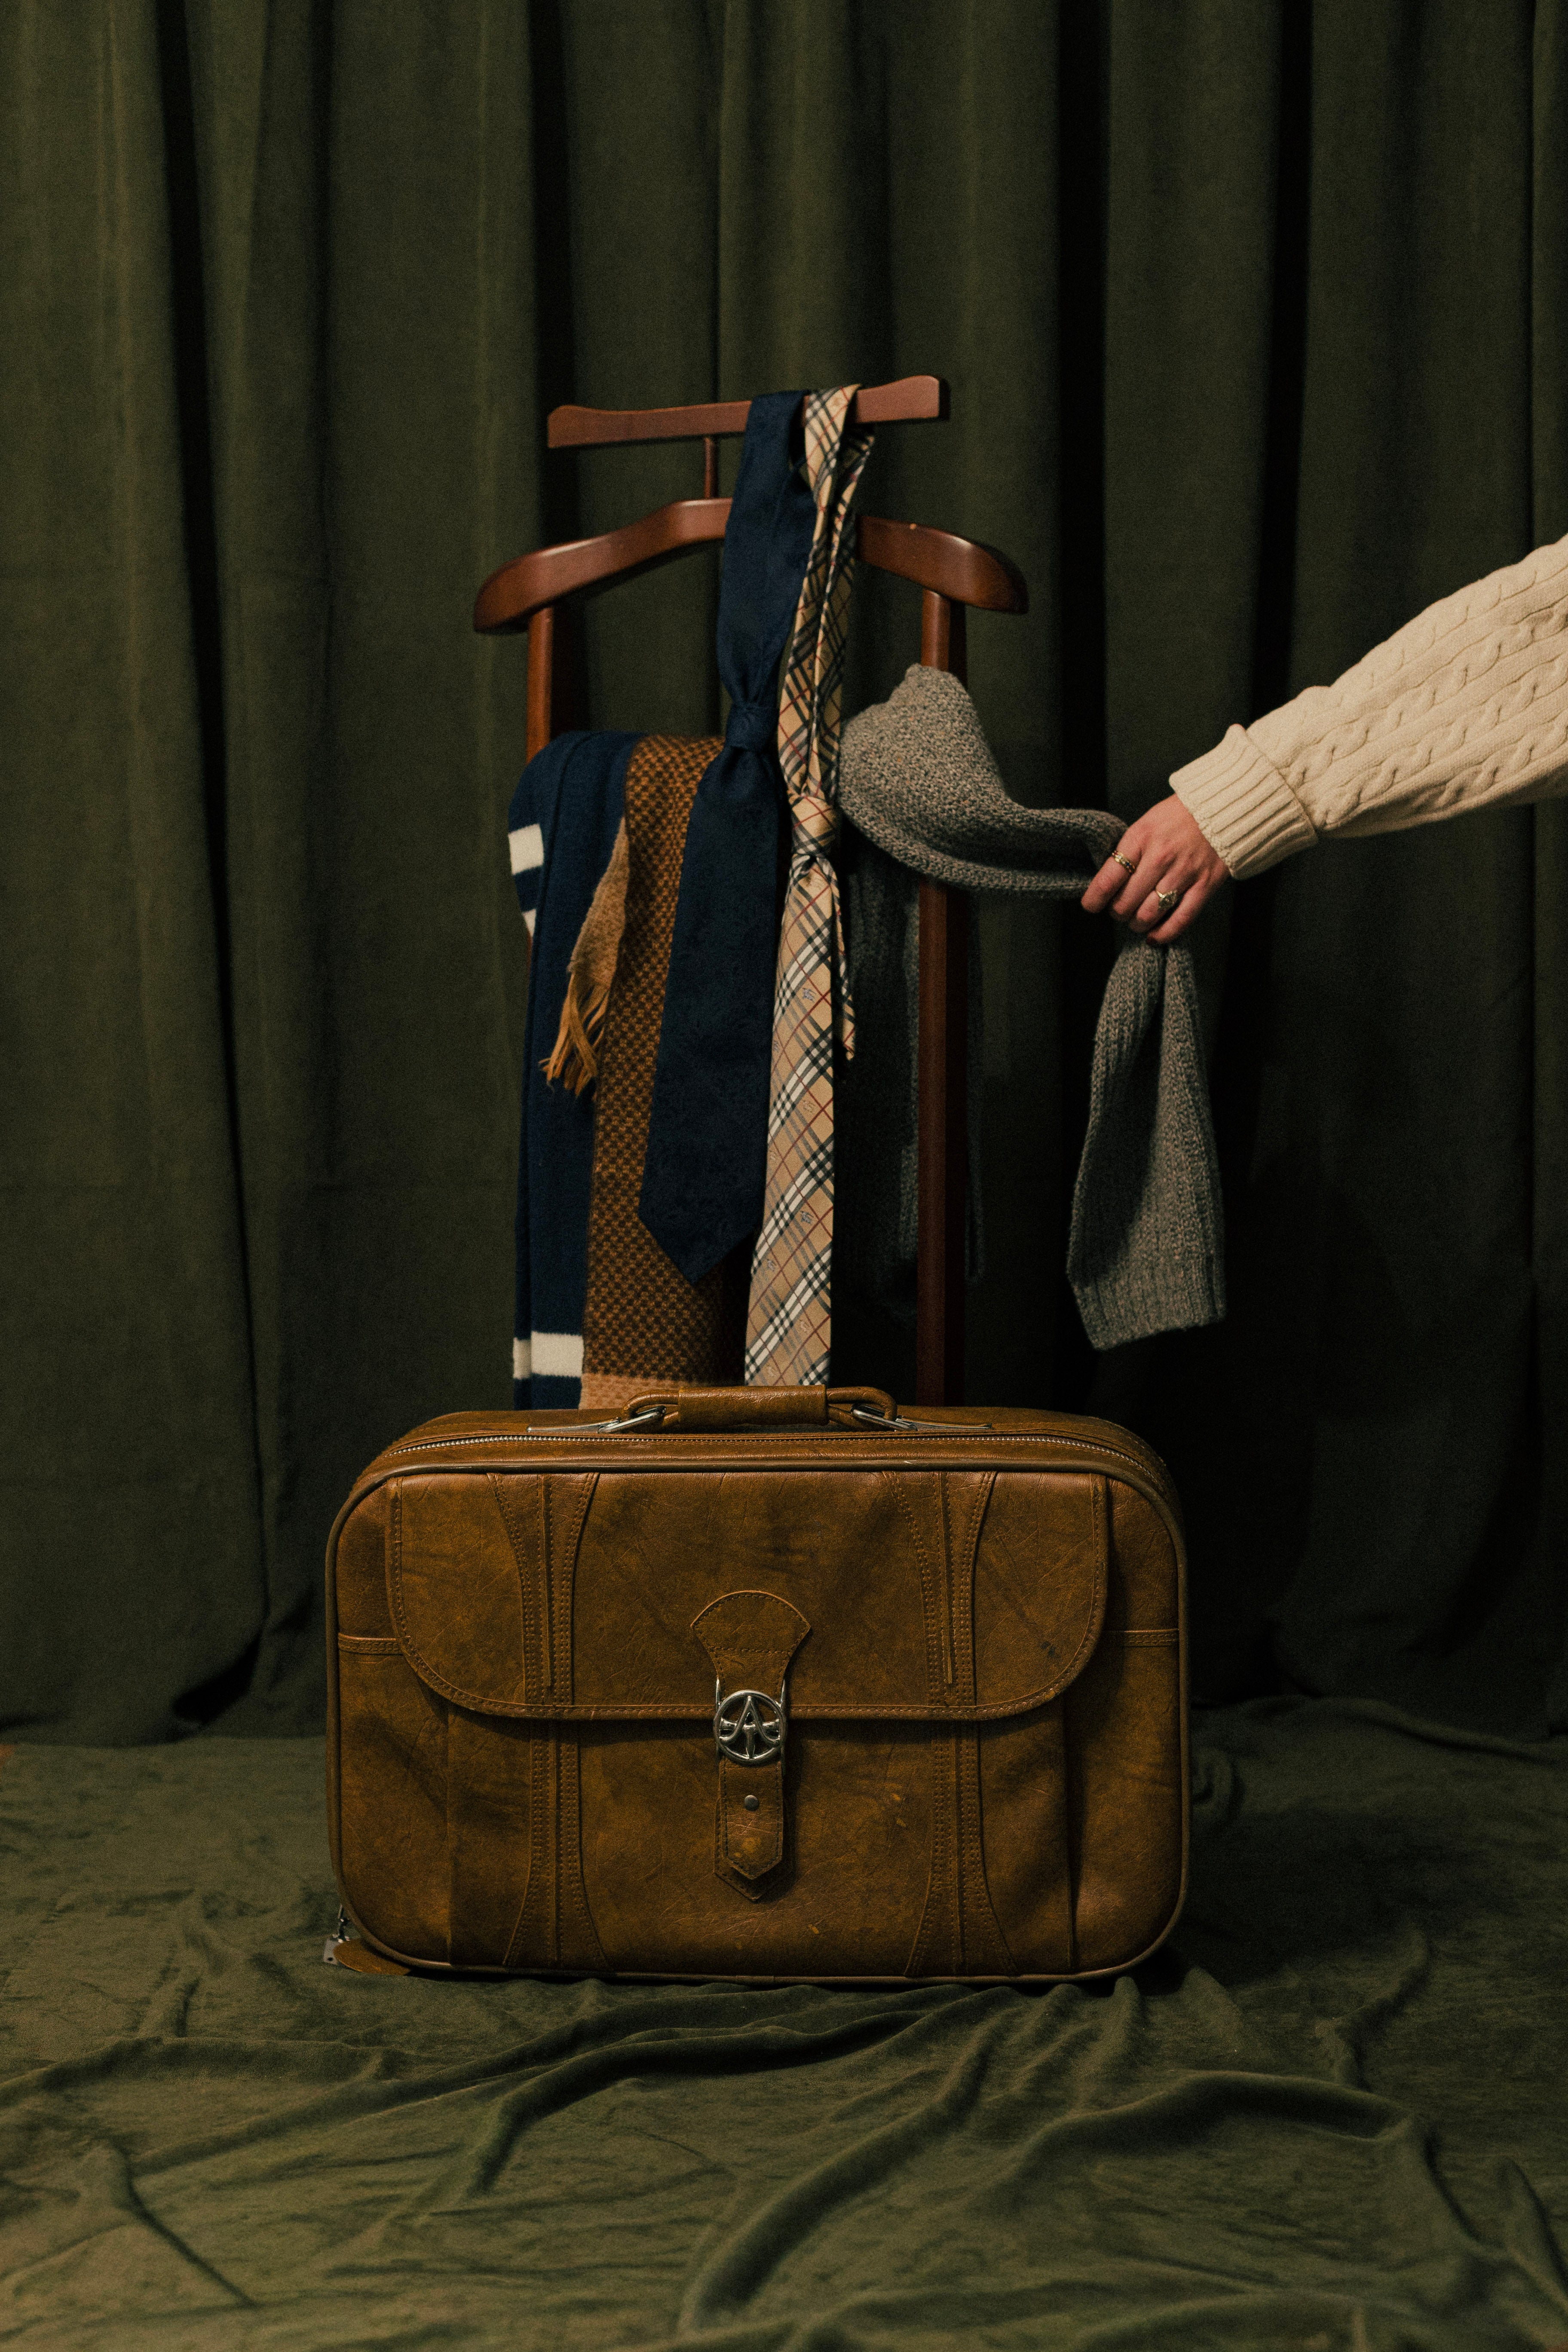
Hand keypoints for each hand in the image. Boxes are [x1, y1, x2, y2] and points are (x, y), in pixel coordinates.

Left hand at [1080, 793, 1229, 943]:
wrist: (1220, 809)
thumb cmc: (1176, 818)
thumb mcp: (1144, 825)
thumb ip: (1127, 853)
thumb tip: (1107, 885)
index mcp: (1140, 839)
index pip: (1108, 879)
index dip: (1094, 899)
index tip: (1091, 906)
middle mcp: (1161, 857)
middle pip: (1126, 903)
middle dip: (1117, 912)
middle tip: (1120, 909)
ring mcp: (1184, 873)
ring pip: (1149, 915)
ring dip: (1137, 924)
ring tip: (1137, 920)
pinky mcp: (1205, 885)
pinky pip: (1180, 920)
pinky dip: (1163, 934)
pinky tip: (1153, 936)